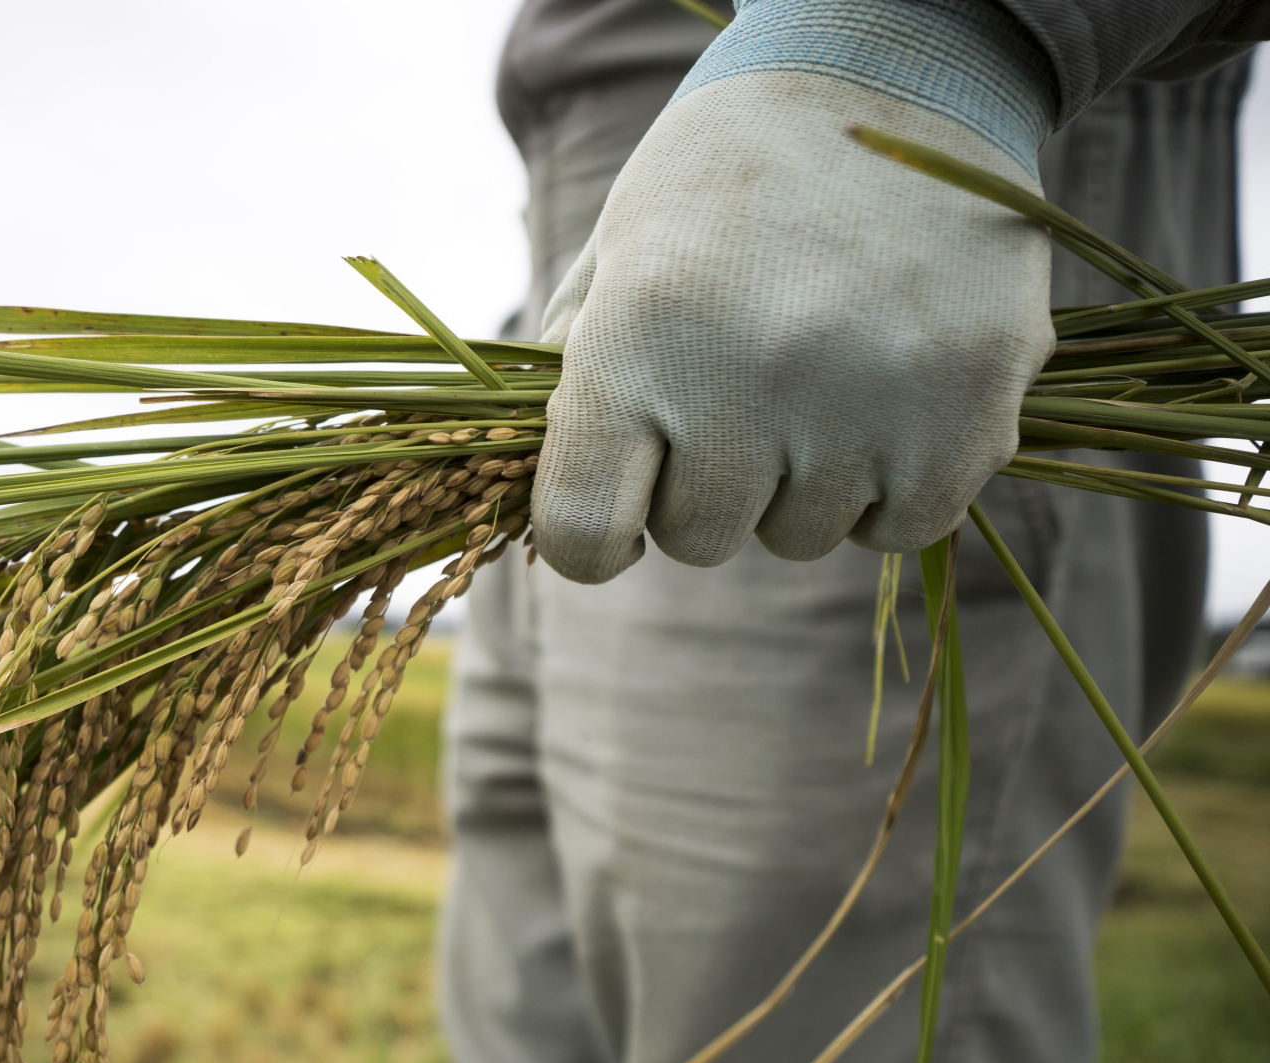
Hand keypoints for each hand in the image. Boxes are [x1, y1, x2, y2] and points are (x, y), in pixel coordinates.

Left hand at [533, 0, 1059, 583]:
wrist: (901, 73)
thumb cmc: (728, 173)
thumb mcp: (618, 251)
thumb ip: (568, 378)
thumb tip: (538, 497)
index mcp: (642, 335)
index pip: (584, 531)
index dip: (587, 538)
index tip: (614, 503)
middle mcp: (755, 376)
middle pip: (699, 539)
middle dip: (701, 486)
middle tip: (731, 393)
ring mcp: (873, 401)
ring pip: (799, 536)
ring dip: (796, 482)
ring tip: (814, 372)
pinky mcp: (974, 413)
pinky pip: (902, 527)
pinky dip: (887, 487)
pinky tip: (881, 401)